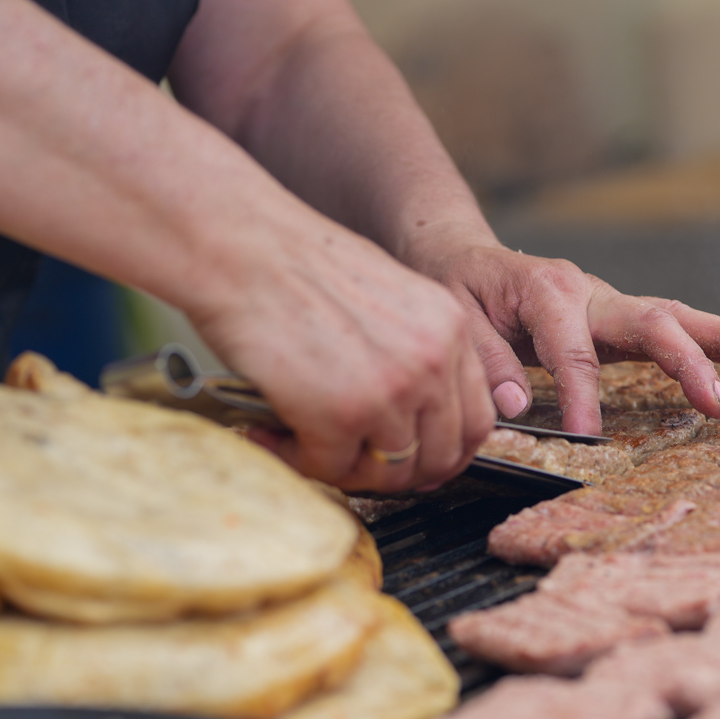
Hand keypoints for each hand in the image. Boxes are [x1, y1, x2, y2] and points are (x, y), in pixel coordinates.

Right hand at [189, 221, 495, 493]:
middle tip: (354, 464)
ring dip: (345, 468)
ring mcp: (392, 391)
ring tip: (303, 443)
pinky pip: (333, 468)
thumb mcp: (391, 301)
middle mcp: (434, 361)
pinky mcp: (343, 414)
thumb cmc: (297, 267)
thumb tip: (414, 420)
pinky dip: (299, 460)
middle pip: (441, 457)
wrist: (241, 245)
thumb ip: (415, 353)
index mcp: (451, 330)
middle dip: (397, 473)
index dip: (446, 454)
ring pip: (390, 473)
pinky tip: (271, 433)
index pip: (478, 420)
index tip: (417, 464)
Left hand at [417, 244, 719, 433]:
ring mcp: (609, 301)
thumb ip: (487, 363)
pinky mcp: (619, 316)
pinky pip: (671, 325)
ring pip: (673, 316)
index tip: (585, 438)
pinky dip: (713, 339)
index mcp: (546, 290)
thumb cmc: (457, 290)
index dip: (580, 397)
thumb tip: (514, 407)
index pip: (573, 351)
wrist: (462, 258)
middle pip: (650, 321)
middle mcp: (588, 290)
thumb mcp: (455, 321)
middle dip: (688, 362)